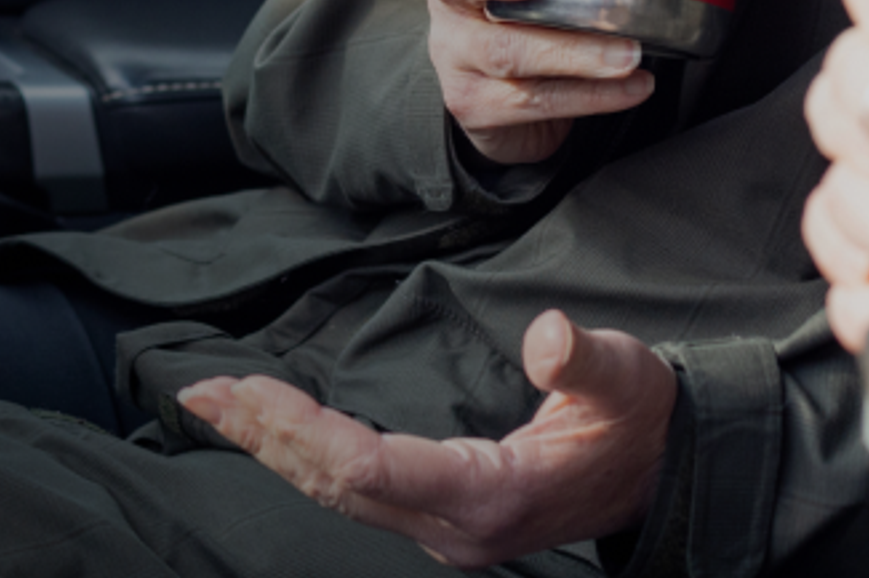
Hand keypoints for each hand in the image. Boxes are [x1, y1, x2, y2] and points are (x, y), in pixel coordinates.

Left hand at [178, 308, 672, 565]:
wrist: (668, 473)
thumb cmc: (644, 418)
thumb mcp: (629, 377)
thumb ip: (584, 359)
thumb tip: (546, 336)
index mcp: (491, 494)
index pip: (370, 469)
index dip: (303, 430)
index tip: (248, 389)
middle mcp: (456, 528)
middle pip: (336, 487)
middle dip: (265, 439)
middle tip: (201, 391)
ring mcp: (446, 531)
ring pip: (338, 496)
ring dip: (274, 449)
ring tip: (216, 405)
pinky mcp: (442, 520)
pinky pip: (356, 493)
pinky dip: (307, 458)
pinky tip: (275, 431)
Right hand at [428, 0, 654, 164]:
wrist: (502, 108)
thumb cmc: (533, 26)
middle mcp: (451, 2)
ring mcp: (456, 56)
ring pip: (505, 51)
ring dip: (574, 53)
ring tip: (628, 53)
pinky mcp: (474, 105)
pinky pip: (534, 100)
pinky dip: (591, 95)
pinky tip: (633, 86)